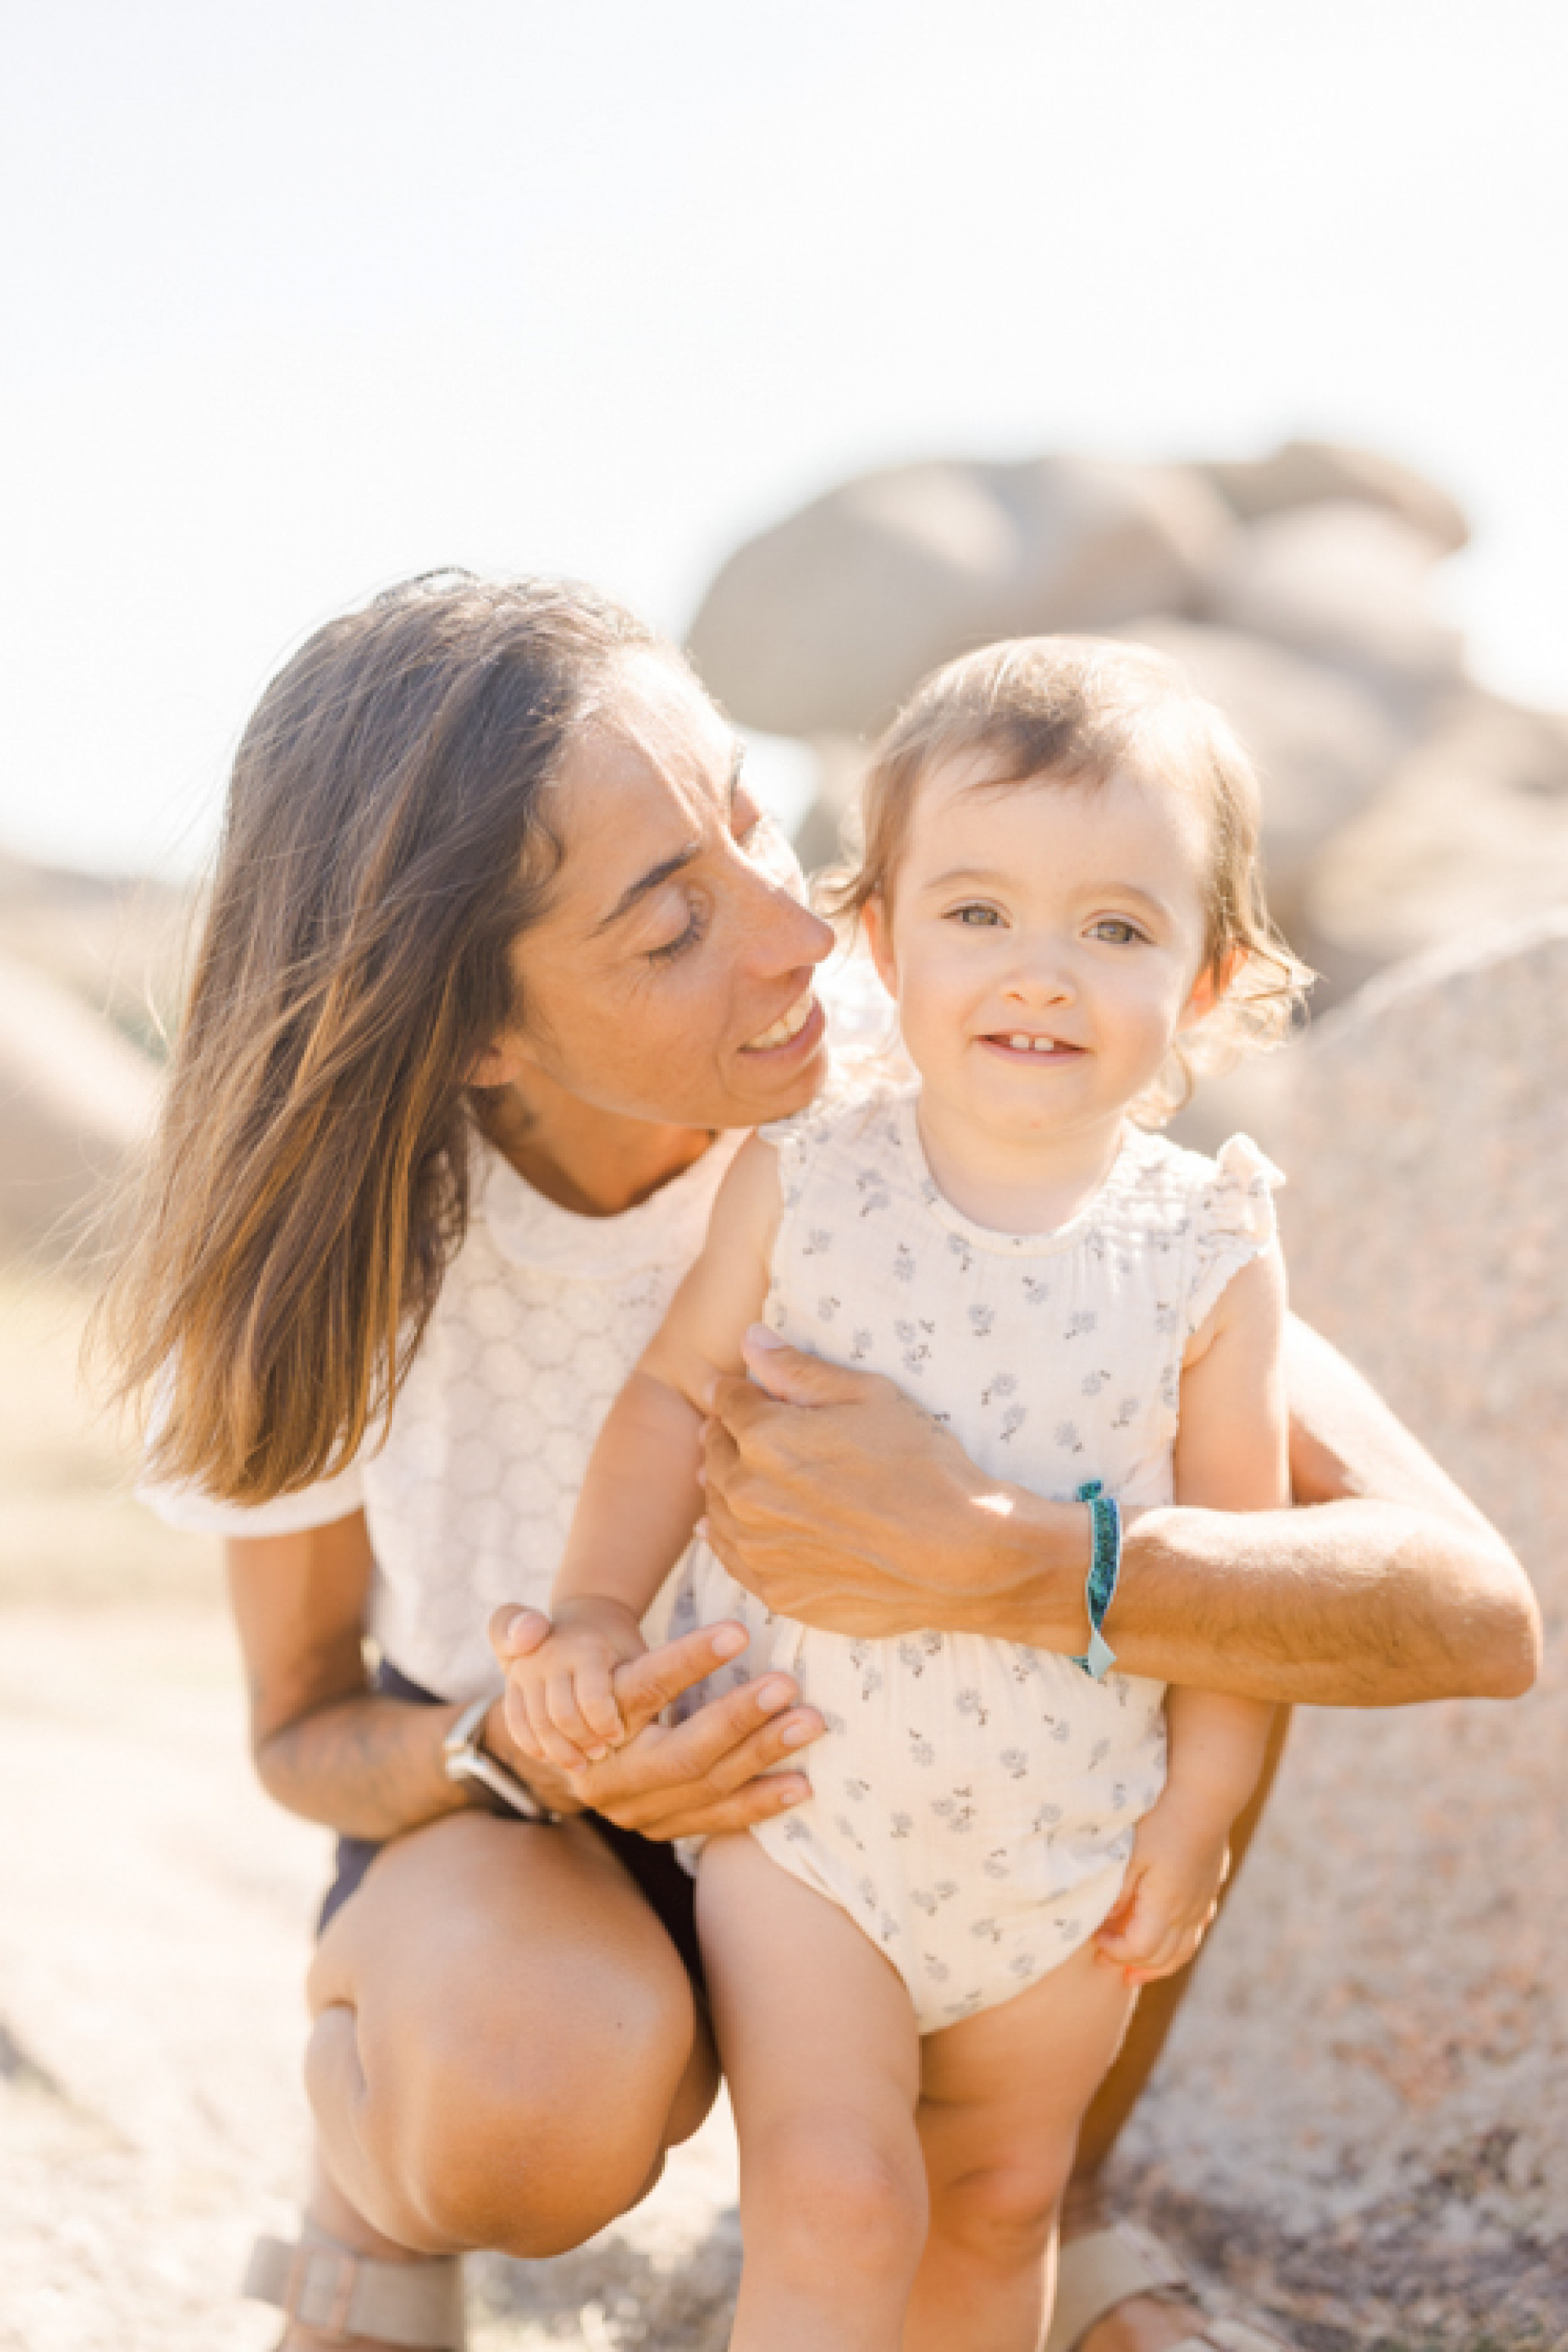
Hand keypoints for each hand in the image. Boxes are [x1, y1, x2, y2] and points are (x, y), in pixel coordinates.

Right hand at [489, 1607, 824, 1842]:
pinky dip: (760, 1805)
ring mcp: (635, 1810)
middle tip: (788, 1684)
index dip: (689, 1661)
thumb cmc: (569, 1676)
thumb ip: (516, 1627)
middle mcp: (608, 1776)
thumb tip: (524, 1629)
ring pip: (707, 1787)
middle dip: (739, 1719)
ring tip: (809, 1721)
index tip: (739, 1632)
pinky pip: (716, 1822)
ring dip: (763, 1757)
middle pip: (681, 1752)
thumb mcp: (530, 1647)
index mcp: (586, 1724)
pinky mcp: (660, 1828)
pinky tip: (802, 1785)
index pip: (641, 1689)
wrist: (565, 1742)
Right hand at [500, 1596, 648, 1768]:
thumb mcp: (638, 1654)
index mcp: (588, 1648)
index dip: (606, 1724)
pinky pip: (516, 1719)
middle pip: (561, 1715)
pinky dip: (531, 1743)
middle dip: (582, 1742)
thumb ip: (647, 1684)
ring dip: (558, 1750)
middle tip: (601, 1755)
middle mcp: (552, 1655)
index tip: (619, 1736)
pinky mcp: (512, 1679)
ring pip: (536, 1722)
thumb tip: (653, 1726)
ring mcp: (528, 1667)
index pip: (593, 1698)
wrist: (586, 1615)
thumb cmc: (620, 1645)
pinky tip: (549, 1757)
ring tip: (580, 1764)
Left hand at [701, 1327, 1085, 1643]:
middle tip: (749, 1432)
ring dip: (727, 1486)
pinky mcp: (776, 1592)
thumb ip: (800, 1370)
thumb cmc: (924, 1467)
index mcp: (766, 1437)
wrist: (961, 1557)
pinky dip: (733, 1536)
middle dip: (728, 1437)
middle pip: (713, 1453)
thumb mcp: (871, 1397)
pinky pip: (732, 1557)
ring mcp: (758, 1548)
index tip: (748, 1392)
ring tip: (750, 1477)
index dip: (739, 1392)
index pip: (727, 1402)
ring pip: (716, 1507)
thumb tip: (749, 1339)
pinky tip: (744, 1528)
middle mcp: (748, 1493)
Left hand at [1093, 1802, 1231, 1985]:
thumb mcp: (1130, 1853)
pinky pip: (1196, 1931)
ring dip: (1158, 1966)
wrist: (1205, 1798)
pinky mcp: (1209, 1890)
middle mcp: (1187, 1913)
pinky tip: (1169, 1940)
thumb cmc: (1161, 1821)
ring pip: (1184, 1950)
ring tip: (1136, 1972)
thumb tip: (1105, 1921)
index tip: (1095, 1938)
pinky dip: (1178, 1946)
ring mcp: (1201, 1903)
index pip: (1138, 1950)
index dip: (1114, 1951)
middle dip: (1132, 1965)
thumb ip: (1118, 1891)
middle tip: (1105, 1960)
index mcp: (1165, 1907)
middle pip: (1161, 1958)